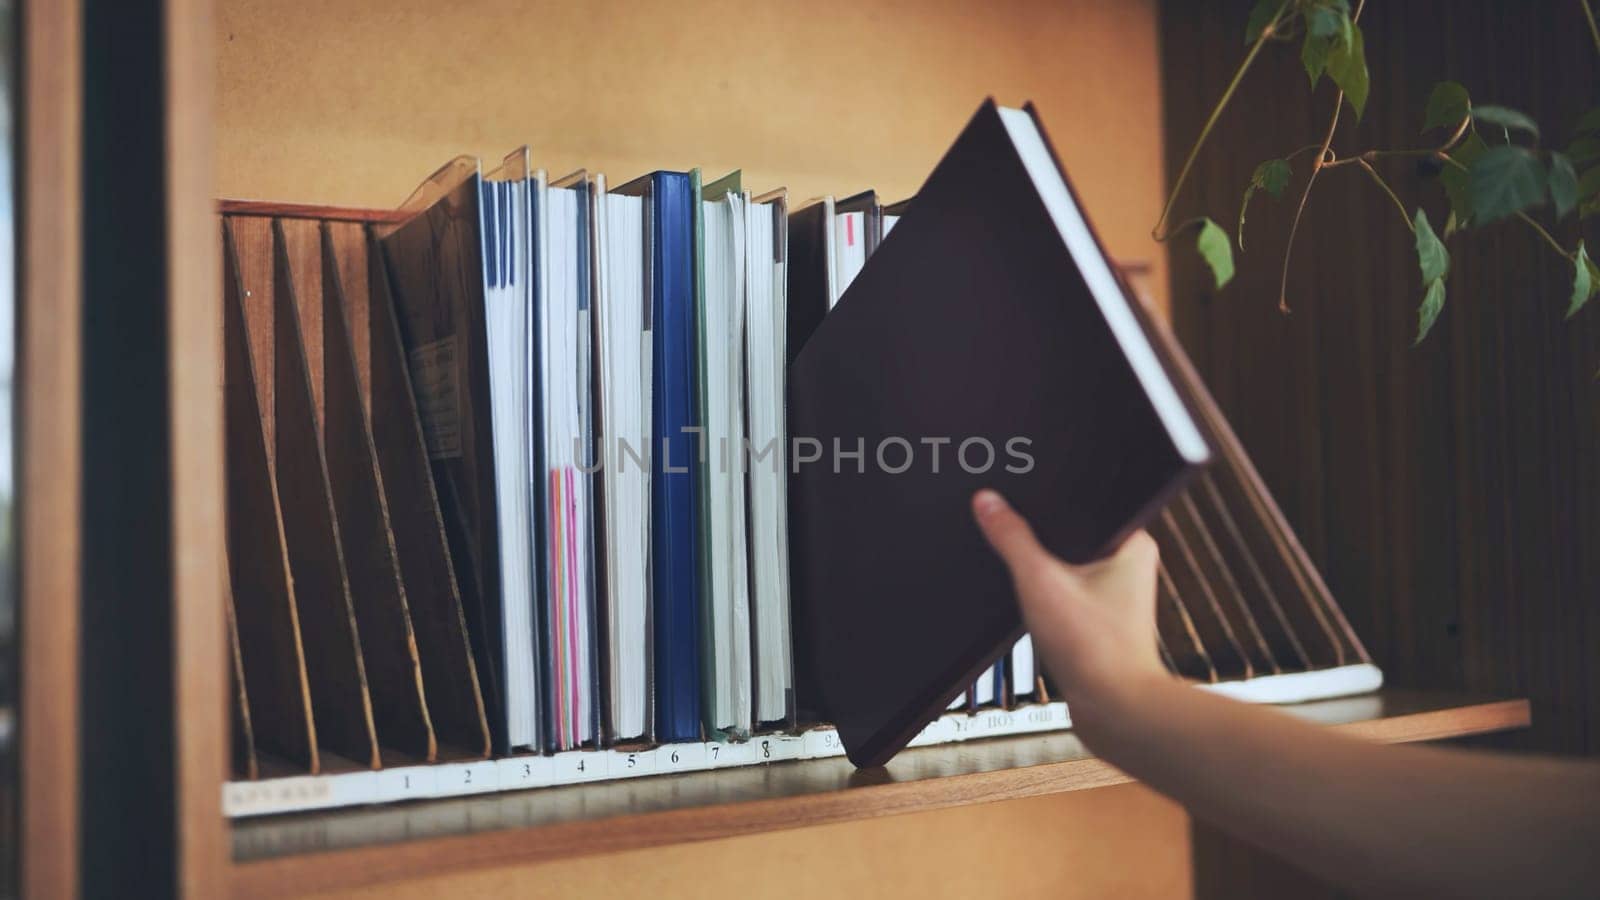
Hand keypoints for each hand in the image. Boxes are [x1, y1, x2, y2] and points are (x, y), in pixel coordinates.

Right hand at [972, 488, 1167, 737]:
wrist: (1113, 709)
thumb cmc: (1098, 651)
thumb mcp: (1040, 582)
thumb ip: (1012, 537)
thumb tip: (989, 503)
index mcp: (1132, 541)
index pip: (1082, 503)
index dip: (1047, 508)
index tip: (1021, 509)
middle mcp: (1130, 563)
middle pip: (1068, 536)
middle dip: (1043, 550)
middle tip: (1035, 570)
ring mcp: (1116, 592)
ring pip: (1064, 567)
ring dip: (1045, 579)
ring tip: (1044, 599)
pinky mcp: (1101, 617)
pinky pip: (1065, 594)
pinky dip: (1049, 602)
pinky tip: (1044, 617)